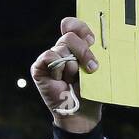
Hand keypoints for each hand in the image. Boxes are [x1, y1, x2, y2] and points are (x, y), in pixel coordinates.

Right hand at [31, 17, 101, 133]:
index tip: (91, 39)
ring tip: (74, 80)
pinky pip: (49, 57)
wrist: (82, 113)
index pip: (73, 25)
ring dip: (73, 66)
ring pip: (61, 48)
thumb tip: (93, 39)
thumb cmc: (92, 91)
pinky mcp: (39, 67)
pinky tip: (61, 80)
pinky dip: (59, 68)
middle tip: (92, 67)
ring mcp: (50, 58)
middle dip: (83, 51)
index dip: (81, 27)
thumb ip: (95, 53)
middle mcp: (62, 50)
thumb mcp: (99, 69)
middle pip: (69, 36)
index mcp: (76, 47)